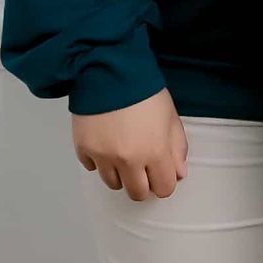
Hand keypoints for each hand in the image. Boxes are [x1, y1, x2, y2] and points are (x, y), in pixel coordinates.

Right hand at [71, 89, 187, 201]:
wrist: (109, 68)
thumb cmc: (142, 89)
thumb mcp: (170, 114)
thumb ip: (177, 147)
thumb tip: (178, 173)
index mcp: (154, 152)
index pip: (163, 189)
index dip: (163, 181)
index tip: (160, 171)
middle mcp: (128, 160)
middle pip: (136, 193)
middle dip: (141, 182)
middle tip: (141, 164)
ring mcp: (103, 157)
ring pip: (113, 184)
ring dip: (119, 172)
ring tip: (121, 149)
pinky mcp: (84, 149)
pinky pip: (92, 167)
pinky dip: (98, 159)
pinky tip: (104, 141)